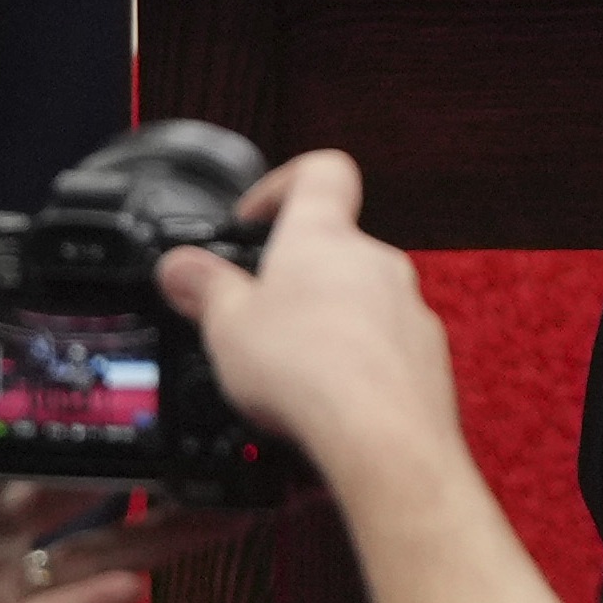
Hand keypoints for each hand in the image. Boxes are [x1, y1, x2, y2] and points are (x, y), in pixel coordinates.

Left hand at [0, 354, 242, 602]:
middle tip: (205, 443)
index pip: (37, 450)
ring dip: (158, 537)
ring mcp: (1, 591)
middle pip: (84, 501)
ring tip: (216, 513)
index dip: (89, 424)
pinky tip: (135, 584)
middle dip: (148, 474)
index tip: (142, 390)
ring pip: (94, 557)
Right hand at [156, 152, 457, 477]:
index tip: (252, 218)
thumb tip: (179, 266)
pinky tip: (324, 397)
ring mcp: (406, 303)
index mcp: (323, 236)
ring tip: (283, 367)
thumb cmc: (305, 369)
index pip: (321, 171)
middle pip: (334, 246)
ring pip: (360, 297)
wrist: (380, 431)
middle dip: (292, 276)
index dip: (283, 184)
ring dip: (323, 321)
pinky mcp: (423, 350)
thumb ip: (204, 288)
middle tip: (253, 315)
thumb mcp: (226, 326)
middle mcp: (374, 259)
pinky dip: (353, 359)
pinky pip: (383, 341)